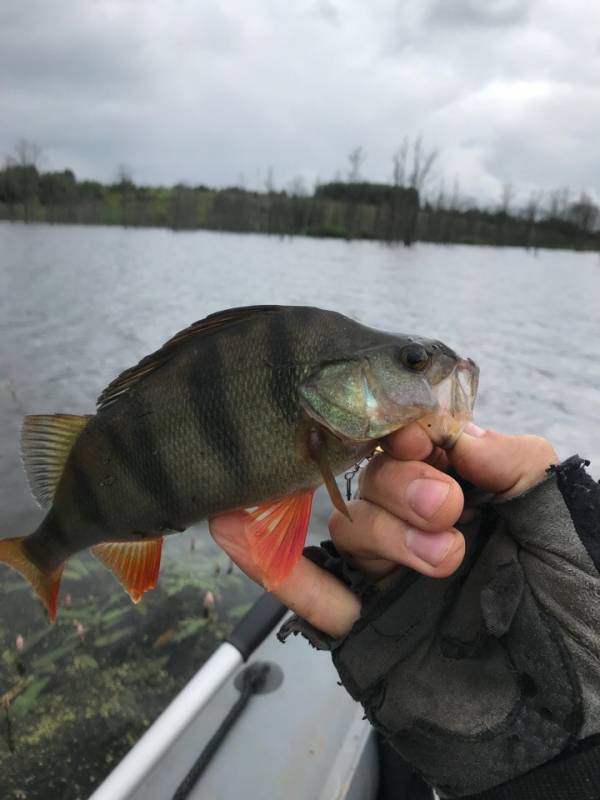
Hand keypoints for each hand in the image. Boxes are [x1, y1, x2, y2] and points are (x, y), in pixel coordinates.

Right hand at [209, 422, 557, 637]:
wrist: (570, 718)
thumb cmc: (580, 609)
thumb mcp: (560, 520)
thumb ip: (518, 464)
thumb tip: (457, 434)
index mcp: (467, 498)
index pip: (411, 448)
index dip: (406, 436)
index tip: (416, 439)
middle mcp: (418, 530)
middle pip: (372, 484)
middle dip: (404, 489)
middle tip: (446, 508)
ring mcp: (388, 578)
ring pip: (348, 527)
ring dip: (382, 532)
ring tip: (441, 557)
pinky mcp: (365, 627)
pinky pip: (307, 593)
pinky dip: (271, 562)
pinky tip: (236, 527)